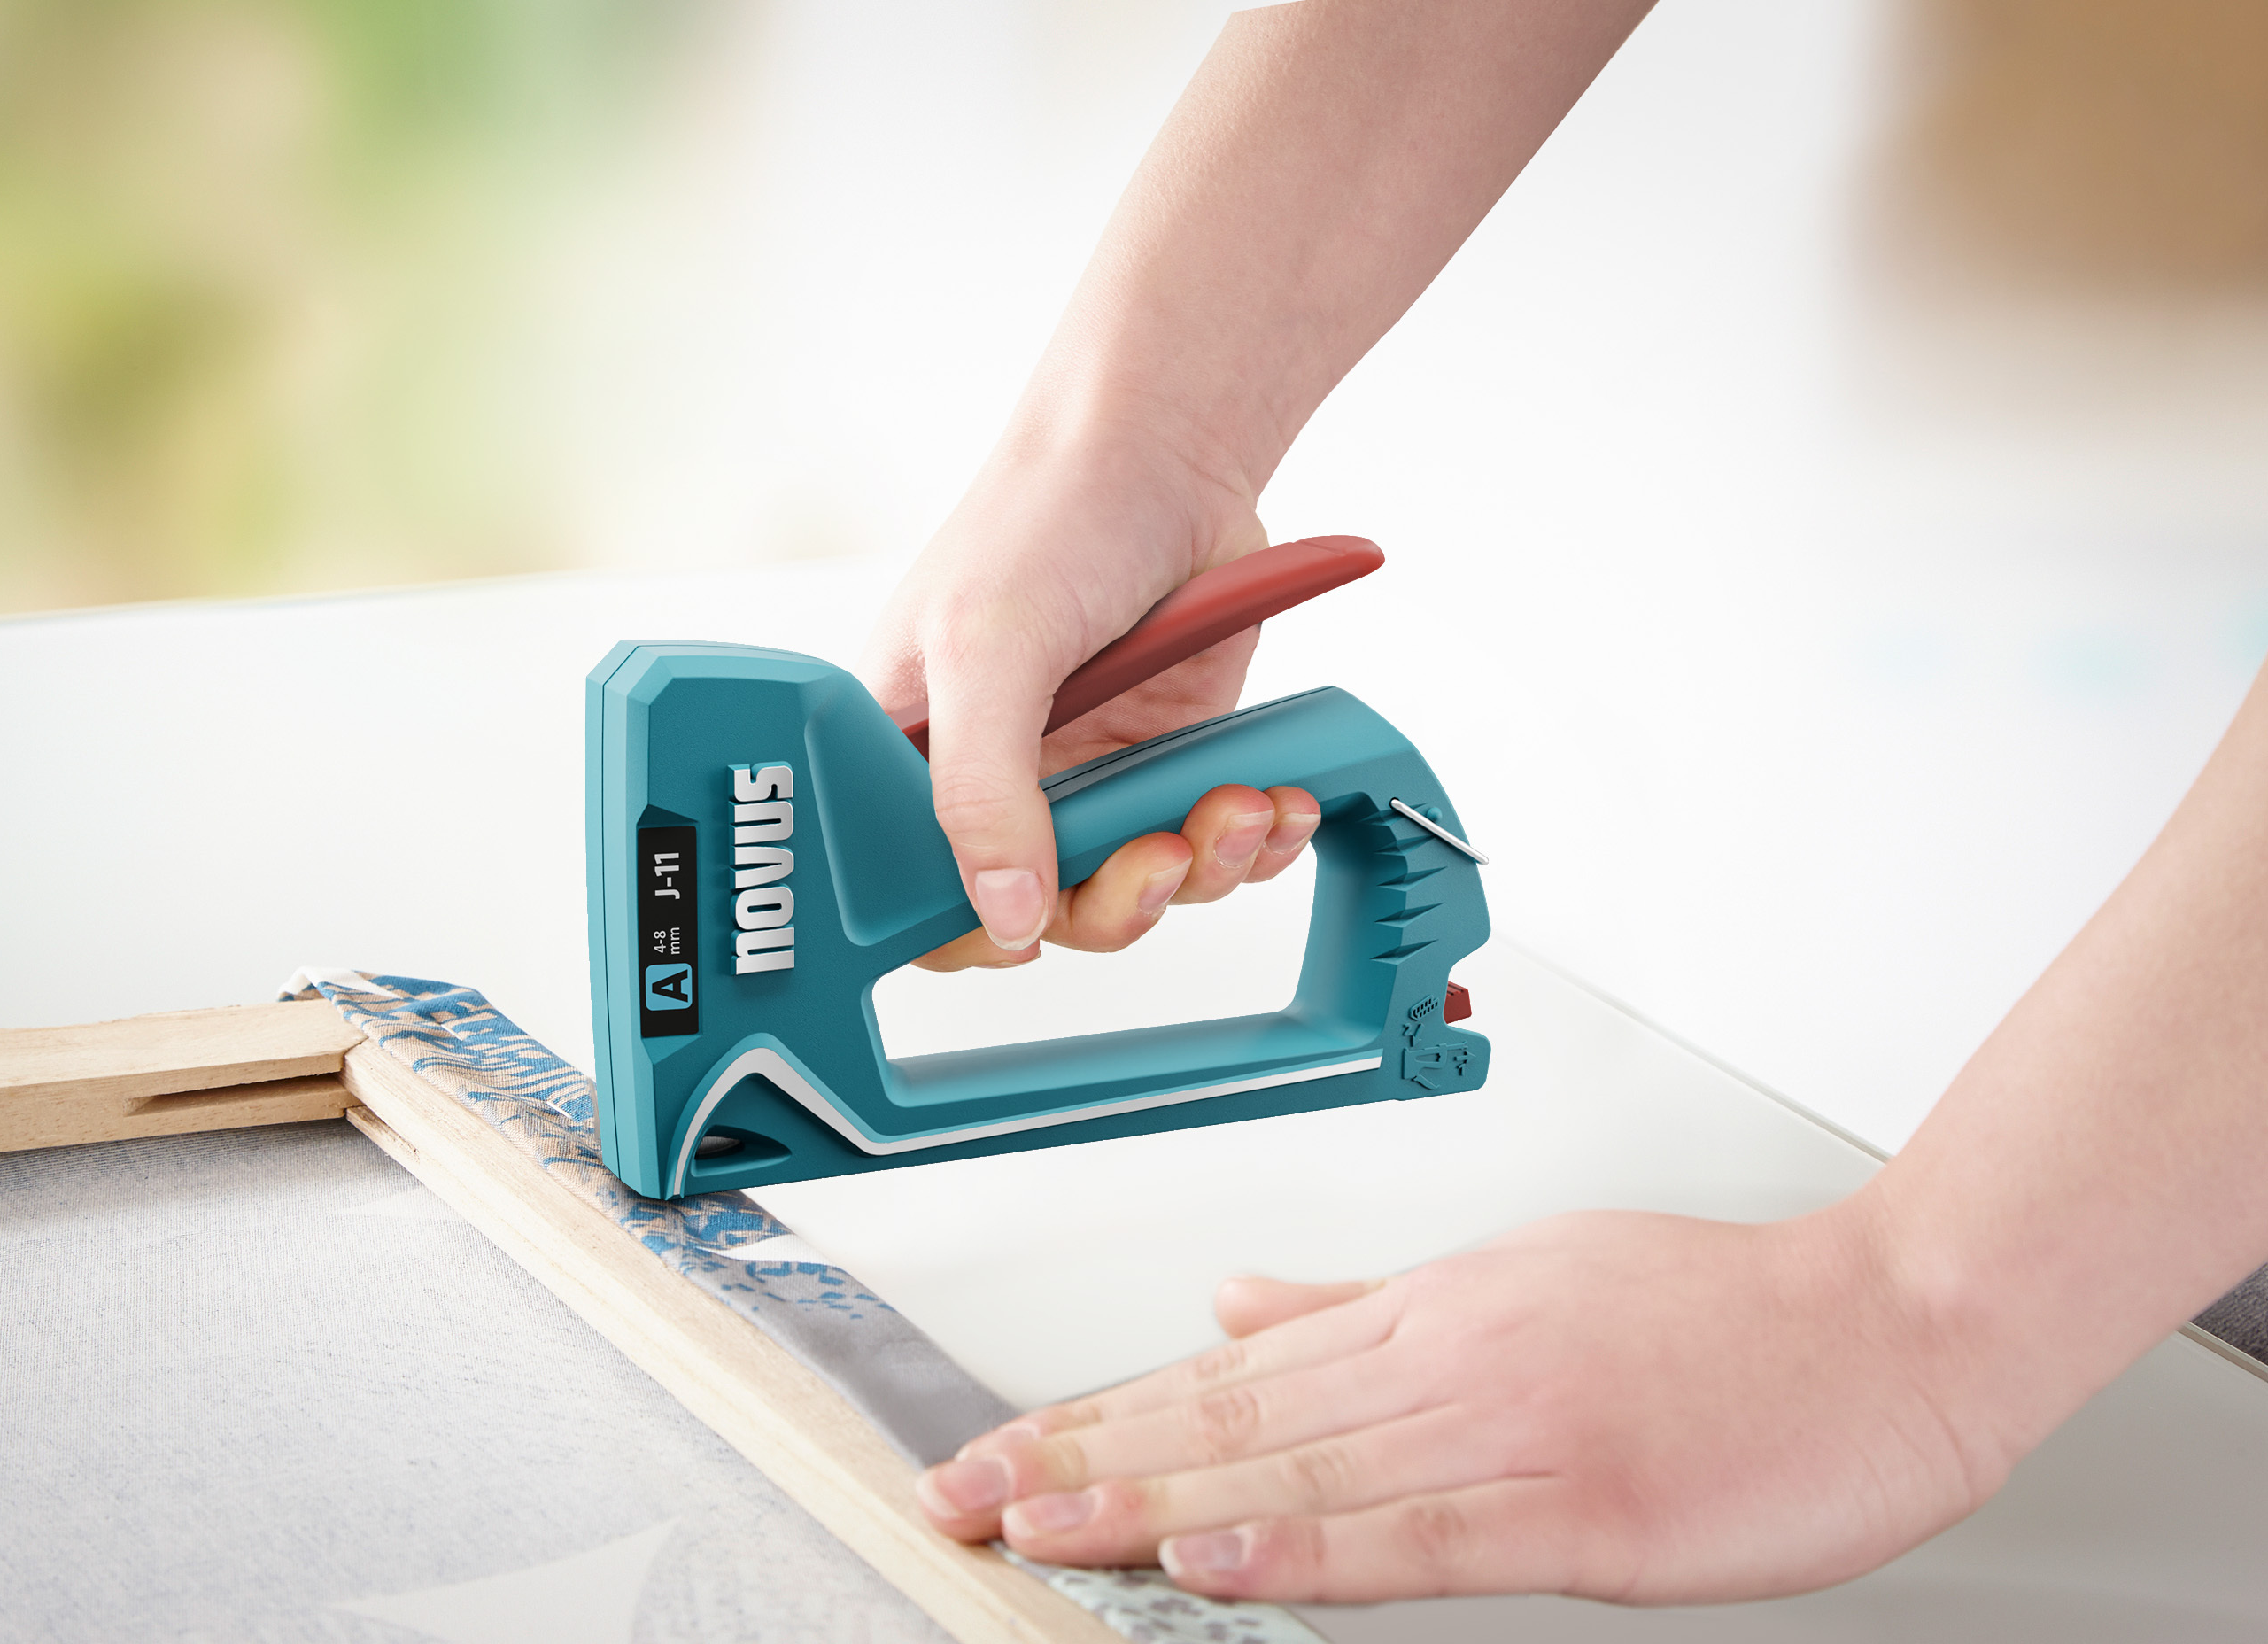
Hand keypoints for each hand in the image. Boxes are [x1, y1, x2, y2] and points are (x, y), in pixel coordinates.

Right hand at [865, 438, 1315, 967]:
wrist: (1171, 453)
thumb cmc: (1049, 515)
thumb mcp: (988, 647)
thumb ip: (982, 788)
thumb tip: (1004, 912)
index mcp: (911, 751)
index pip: (911, 889)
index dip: (969, 927)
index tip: (1034, 926)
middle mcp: (995, 774)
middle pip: (1041, 910)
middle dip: (1115, 897)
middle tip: (1160, 853)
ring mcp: (1086, 771)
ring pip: (1133, 886)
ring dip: (1199, 866)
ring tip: (1236, 806)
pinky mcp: (1164, 761)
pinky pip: (1203, 843)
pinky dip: (1246, 837)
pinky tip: (1268, 800)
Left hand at [914, 1200, 2020, 1604]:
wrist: (1886, 1328)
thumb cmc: (1716, 1314)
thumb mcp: (1517, 1280)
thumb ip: (1365, 1306)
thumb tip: (1237, 1301)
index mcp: (1425, 1317)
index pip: (1225, 1374)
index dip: (1103, 1416)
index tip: (1007, 1450)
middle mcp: (1439, 1363)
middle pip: (1226, 1417)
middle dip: (1081, 1458)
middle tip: (963, 1491)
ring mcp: (1502, 1430)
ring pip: (1290, 1466)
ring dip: (1147, 1499)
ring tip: (1033, 1524)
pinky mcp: (1574, 1506)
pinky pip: (1415, 1533)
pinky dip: (1302, 1543)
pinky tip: (1211, 1557)